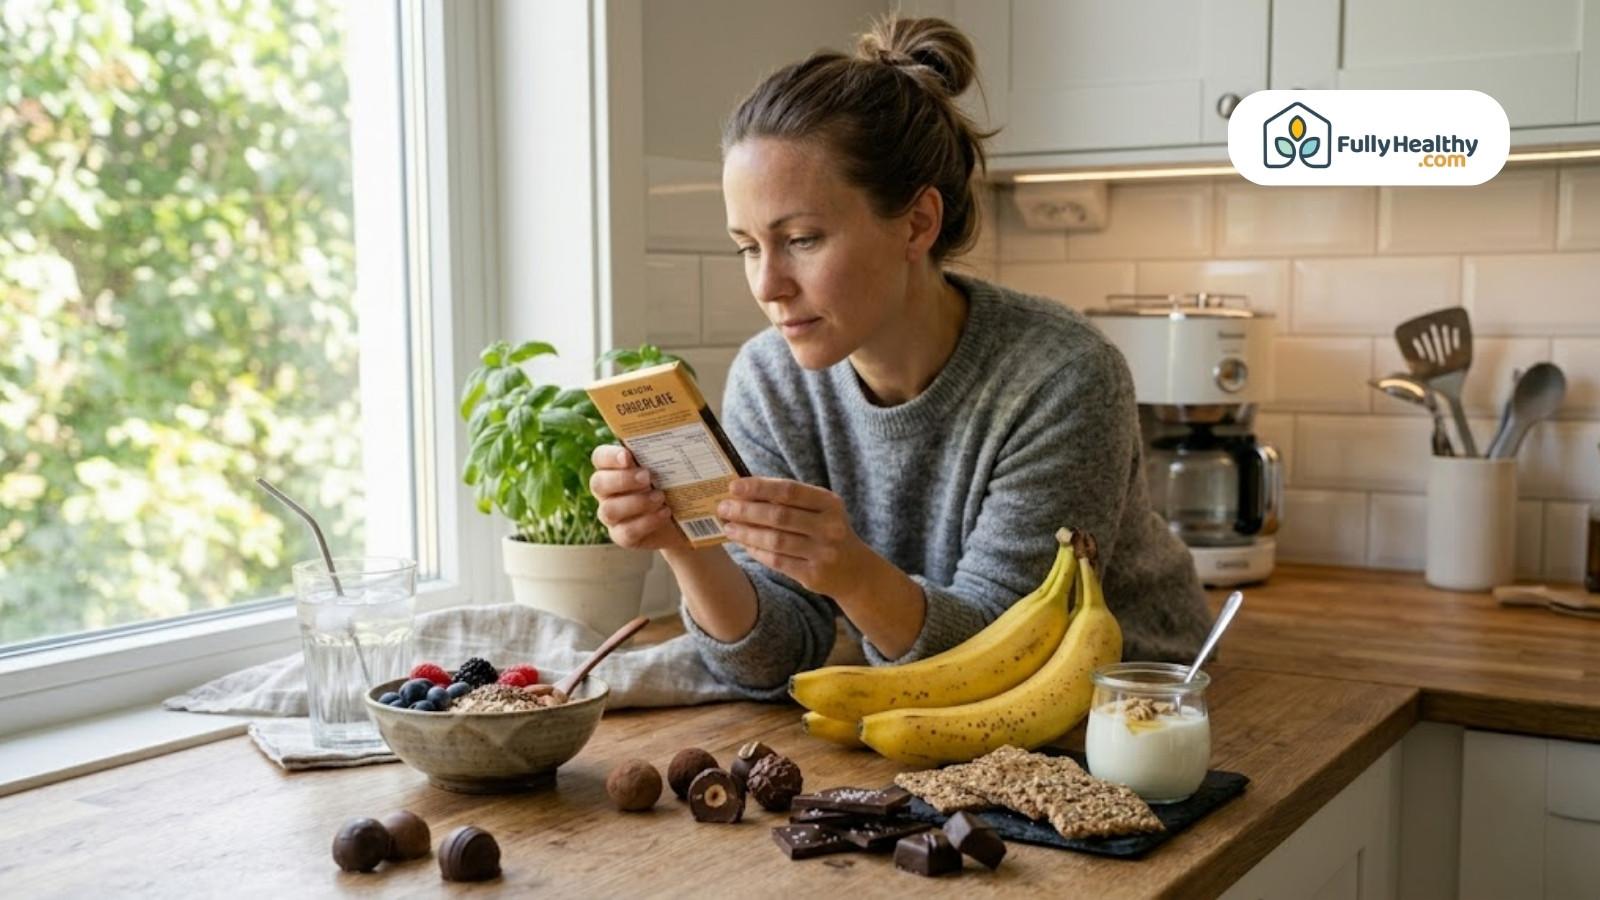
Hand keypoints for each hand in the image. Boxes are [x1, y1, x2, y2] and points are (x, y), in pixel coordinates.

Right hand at [589, 444, 686, 550]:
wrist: (685, 518)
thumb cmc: (674, 483)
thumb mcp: (674, 465)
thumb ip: (670, 450)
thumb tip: (691, 426)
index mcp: (614, 467)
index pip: (599, 457)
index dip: (609, 456)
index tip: (628, 456)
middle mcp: (607, 491)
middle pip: (598, 483)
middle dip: (622, 480)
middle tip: (647, 477)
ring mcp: (612, 515)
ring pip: (609, 510)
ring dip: (636, 503)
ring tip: (660, 497)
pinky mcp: (622, 536)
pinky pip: (625, 532)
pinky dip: (646, 522)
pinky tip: (664, 513)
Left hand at [716, 477, 866, 596]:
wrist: (855, 570)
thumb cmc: (826, 531)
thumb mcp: (819, 510)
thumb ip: (789, 499)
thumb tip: (746, 489)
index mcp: (830, 503)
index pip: (789, 490)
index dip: (759, 487)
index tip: (734, 486)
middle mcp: (830, 526)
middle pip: (779, 515)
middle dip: (746, 511)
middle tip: (723, 508)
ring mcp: (823, 552)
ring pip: (775, 540)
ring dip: (747, 533)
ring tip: (728, 527)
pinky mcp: (814, 574)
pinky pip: (777, 561)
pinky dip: (756, 551)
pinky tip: (744, 544)